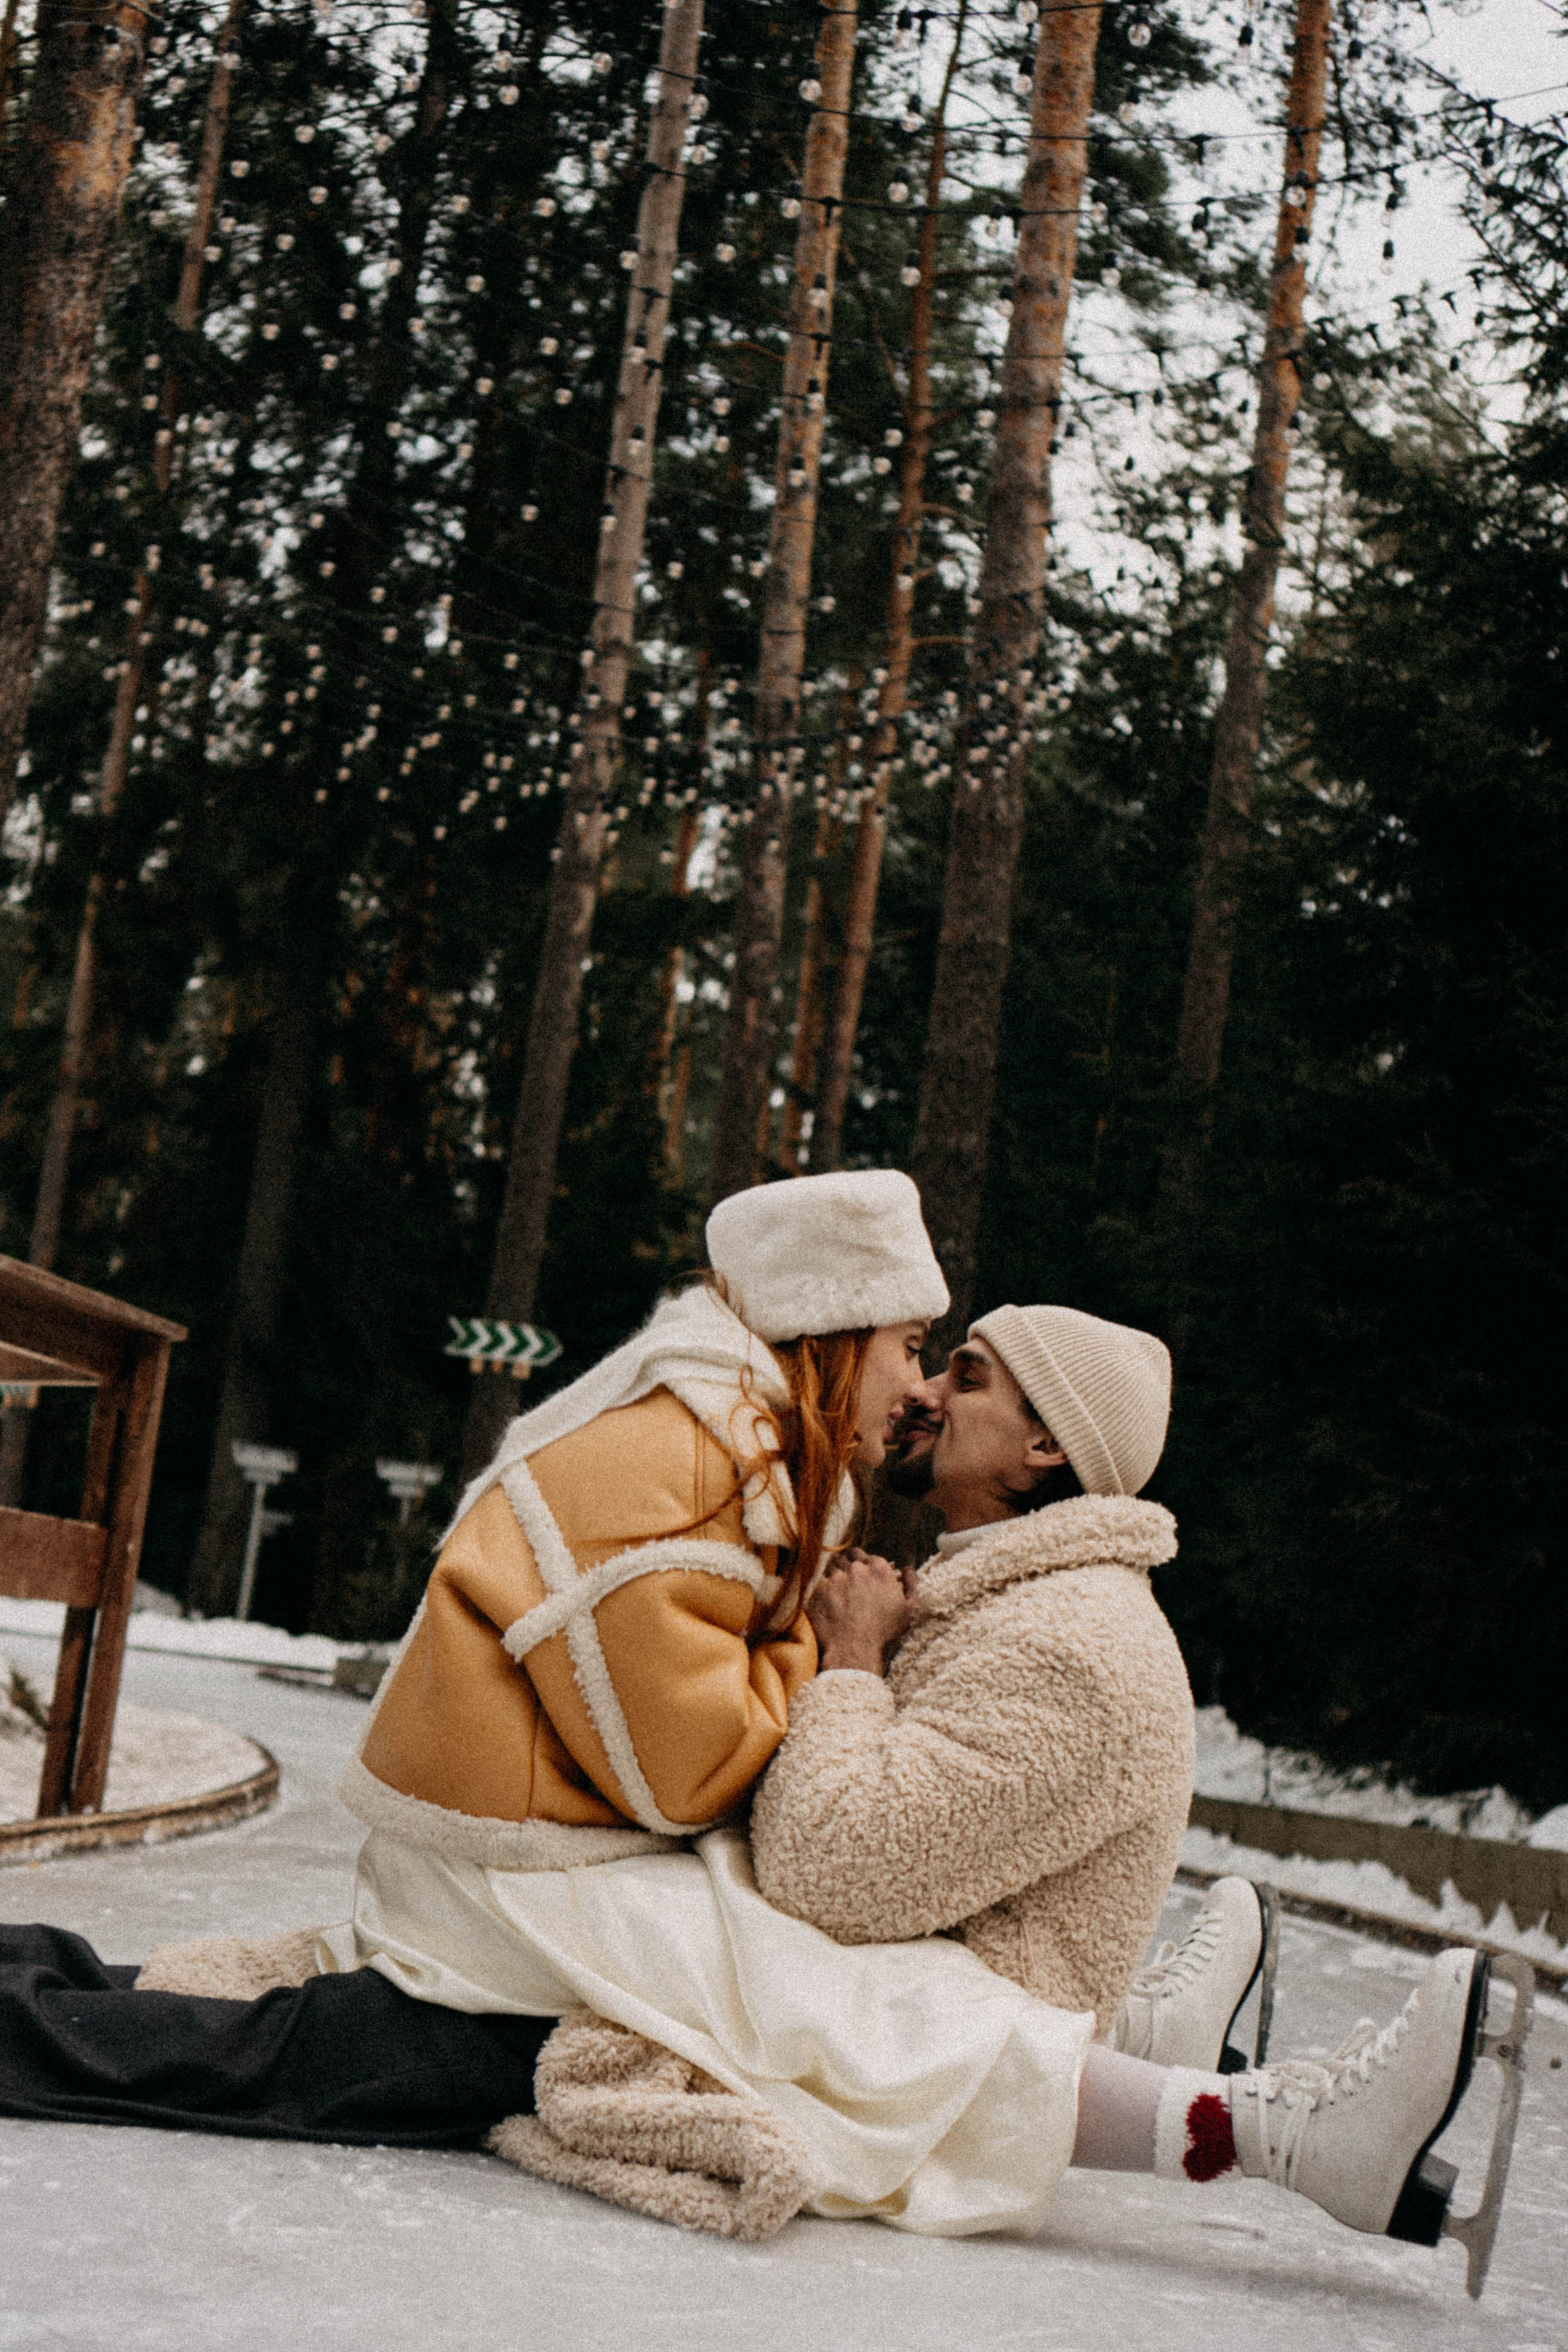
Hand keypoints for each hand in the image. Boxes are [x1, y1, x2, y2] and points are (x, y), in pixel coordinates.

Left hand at [807, 1549, 916, 1676]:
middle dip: (850, 1565)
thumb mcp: (909, 1610)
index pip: (868, 1556)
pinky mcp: (819, 1591)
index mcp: (878, 1570)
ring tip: (839, 1588)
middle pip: (849, 1558)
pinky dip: (825, 1588)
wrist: (855, 1652)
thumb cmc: (885, 1633)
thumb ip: (911, 1584)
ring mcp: (835, 1579)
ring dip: (837, 1573)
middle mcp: (856, 1570)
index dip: (866, 1565)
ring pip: (833, 1566)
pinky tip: (830, 1601)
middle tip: (851, 1579)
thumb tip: (908, 1569)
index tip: (865, 1575)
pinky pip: (820, 1582)